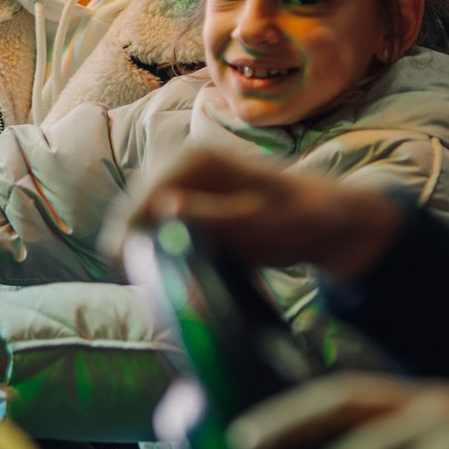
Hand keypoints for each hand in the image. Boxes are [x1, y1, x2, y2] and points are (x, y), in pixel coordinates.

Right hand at [128, 149, 405, 281]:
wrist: (321, 216)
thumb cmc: (295, 221)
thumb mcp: (257, 226)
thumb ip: (211, 217)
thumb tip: (163, 208)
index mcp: (192, 162)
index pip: (138, 204)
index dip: (128, 242)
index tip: (135, 278)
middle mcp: (177, 160)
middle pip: (131, 211)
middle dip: (135, 249)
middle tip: (154, 288)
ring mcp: (176, 176)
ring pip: (138, 220)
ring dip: (145, 250)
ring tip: (164, 281)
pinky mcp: (180, 192)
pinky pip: (151, 222)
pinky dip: (156, 245)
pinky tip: (172, 266)